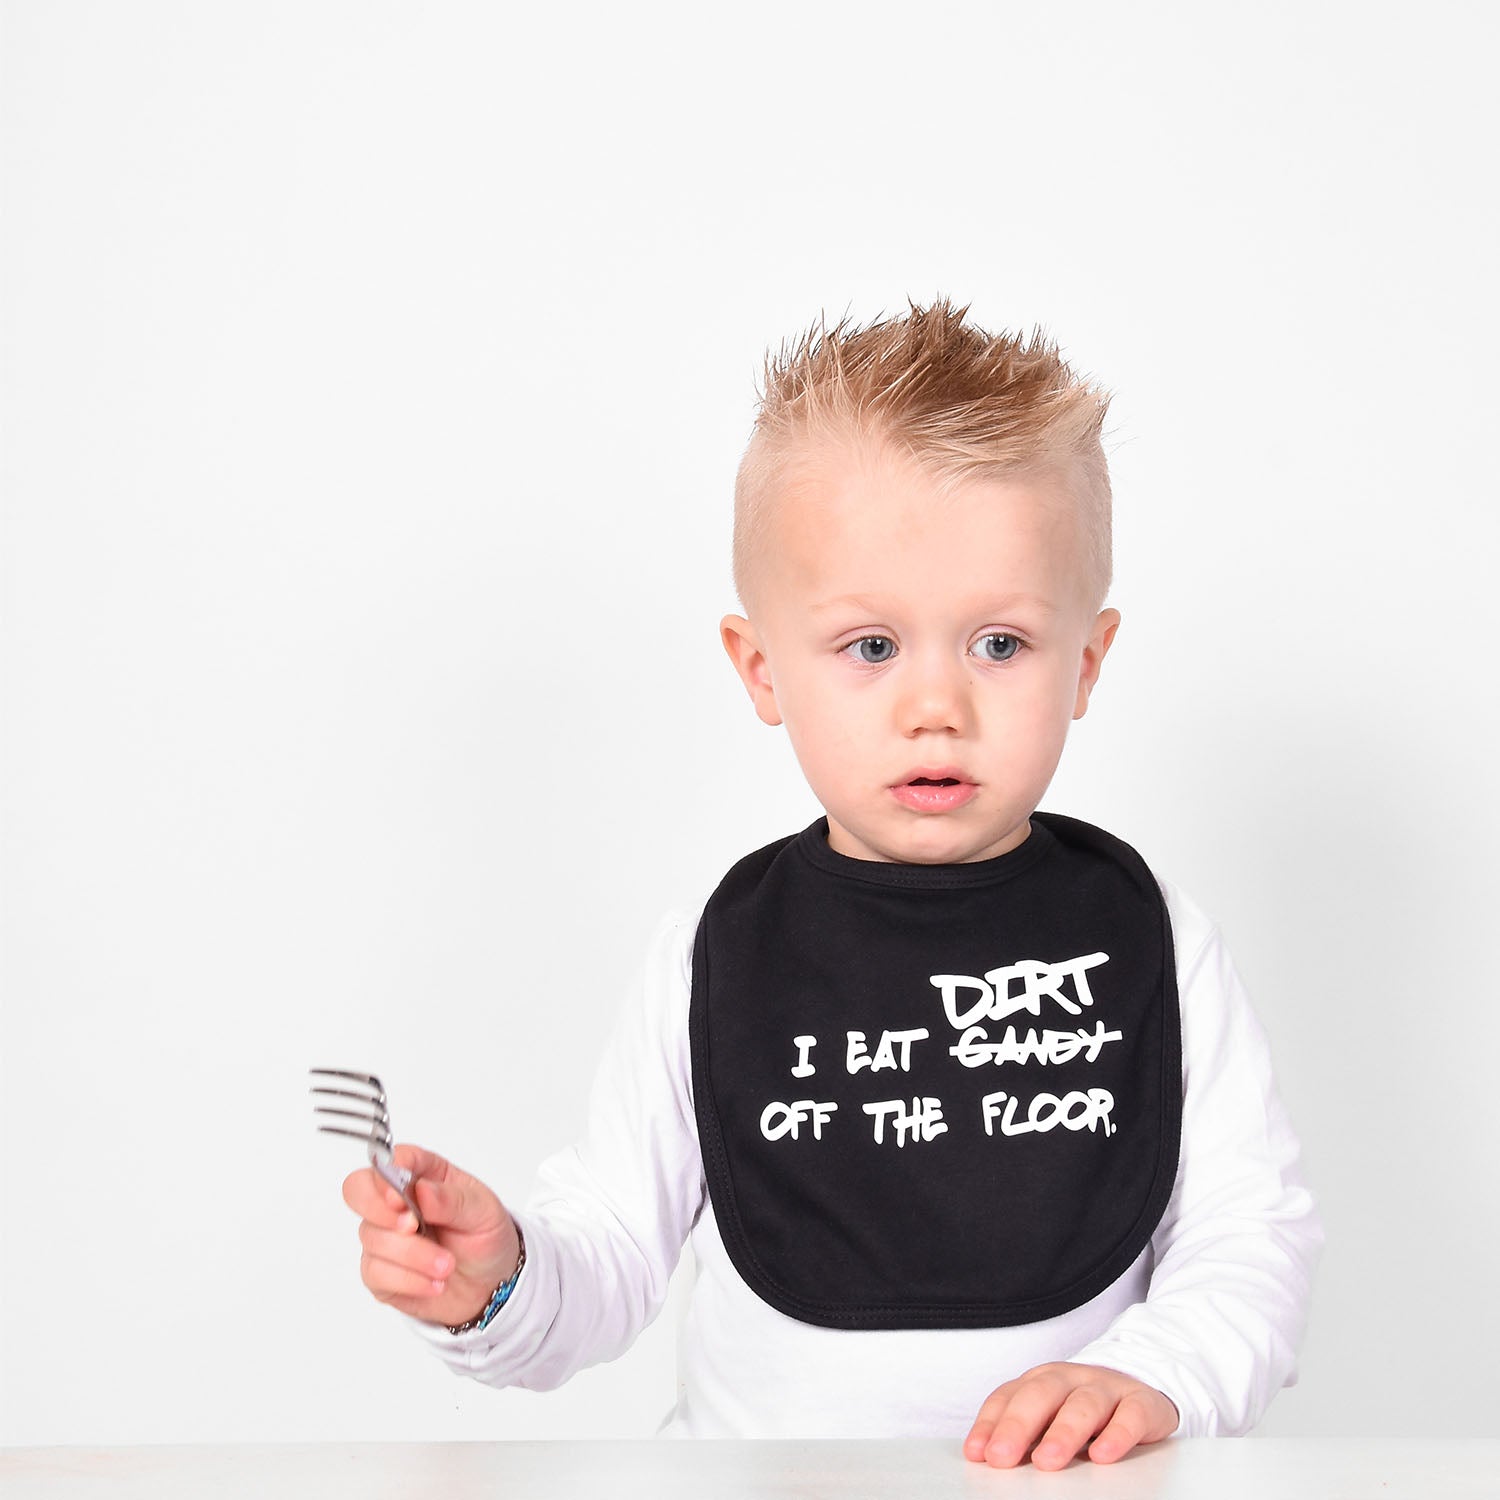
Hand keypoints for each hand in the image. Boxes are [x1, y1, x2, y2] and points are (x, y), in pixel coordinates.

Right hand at [341, 1144, 520, 1327]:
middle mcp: (397, 1201)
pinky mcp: (379, 1271)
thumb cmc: (485, 1236)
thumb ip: (453, 1200)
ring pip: (372, 1237)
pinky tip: (434, 1282)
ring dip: (413, 1256)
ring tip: (447, 1265)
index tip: (400, 1196)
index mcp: (424, 1174)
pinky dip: (409, 1280)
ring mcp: (384, 1235)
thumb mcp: (483, 1211)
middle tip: (413, 1226)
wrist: (489, 1284)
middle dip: (378, 1210)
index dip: (387, 1174)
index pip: (392, 1159)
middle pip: (357, 1190)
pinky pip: (375, 1273)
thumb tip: (423, 1190)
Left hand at [964, 1362, 1177, 1469]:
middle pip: (1041, 1394)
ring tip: (1047, 1461)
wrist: (1141, 1388)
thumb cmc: (1083, 1409)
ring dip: (1063, 1432)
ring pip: (1084, 1404)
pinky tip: (1102, 1455)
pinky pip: (1130, 1415)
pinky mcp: (1142, 1403)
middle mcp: (1071, 1379)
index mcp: (1041, 1380)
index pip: (1009, 1396)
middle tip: (1002, 1457)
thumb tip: (986, 1457)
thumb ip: (1022, 1432)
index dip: (990, 1423)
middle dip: (1018, 1425)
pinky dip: (1117, 1434)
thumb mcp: (1049, 1415)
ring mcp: (1107, 1388)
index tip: (977, 1453)